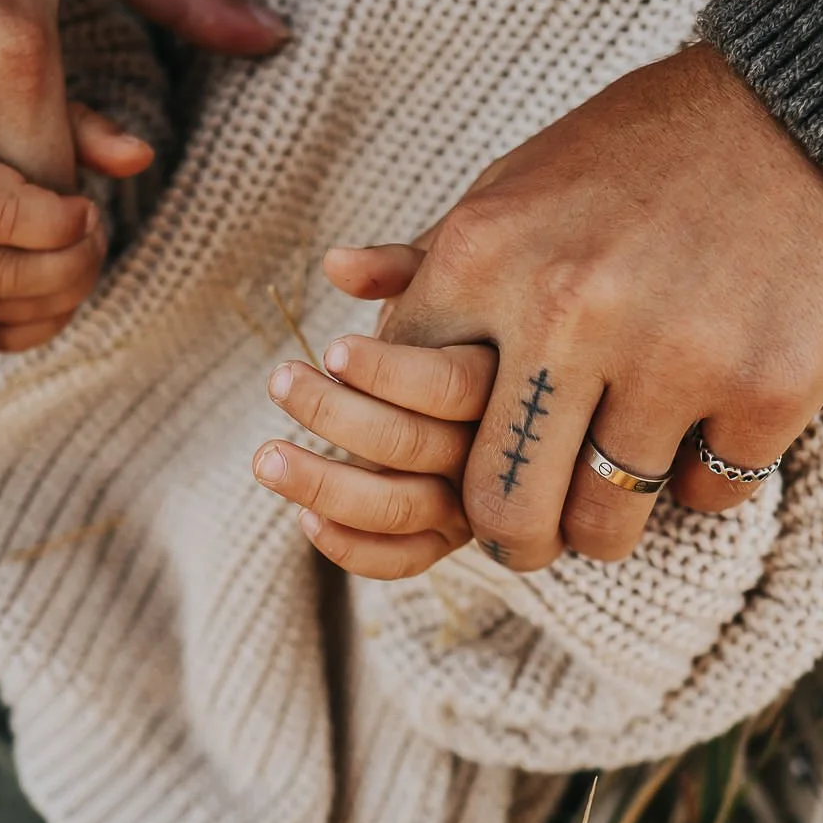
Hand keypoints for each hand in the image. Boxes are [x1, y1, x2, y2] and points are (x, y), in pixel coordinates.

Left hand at [252, 248, 498, 578]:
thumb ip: (408, 267)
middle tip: (280, 380)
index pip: (448, 387)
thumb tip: (336, 265)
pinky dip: (354, 549)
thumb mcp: (468, 271)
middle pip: (415, 445)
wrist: (556, 381)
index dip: (384, 372)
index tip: (333, 350)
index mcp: (512, 378)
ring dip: (323, 484)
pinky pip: (406, 557)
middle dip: (334, 414)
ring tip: (265, 455)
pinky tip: (304, 518)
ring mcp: (480, 496)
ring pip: (401, 506)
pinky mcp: (458, 533)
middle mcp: (503, 446)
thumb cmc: (501, 306)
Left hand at [382, 43, 822, 568]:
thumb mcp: (520, 182)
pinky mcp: (767, 390)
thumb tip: (337, 280)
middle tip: (532, 535)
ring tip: (618, 487)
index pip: (413, 417)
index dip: (432, 458)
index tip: (463, 468)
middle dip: (515, 537)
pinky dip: (705, 475)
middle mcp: (568, 312)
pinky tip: (711, 423)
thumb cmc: (642, 154)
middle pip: (504, 503)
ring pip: (605, 521)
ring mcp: (673, 356)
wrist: (808, 110)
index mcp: (486, 257)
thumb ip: (435, 254)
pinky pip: (705, 495)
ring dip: (608, 519)